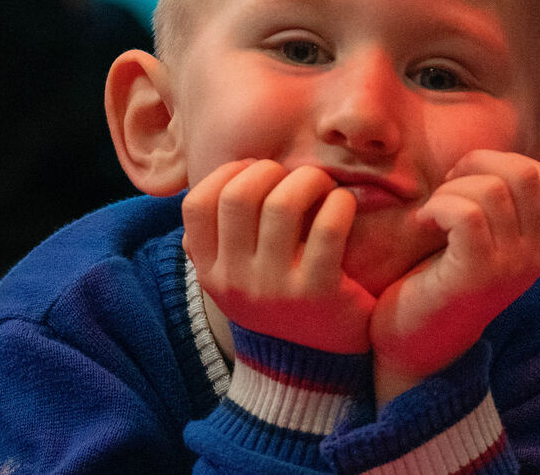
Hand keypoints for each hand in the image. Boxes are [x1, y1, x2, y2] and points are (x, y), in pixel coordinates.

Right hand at [184, 159, 375, 354]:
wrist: (310, 369)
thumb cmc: (275, 306)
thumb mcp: (233, 281)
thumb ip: (218, 240)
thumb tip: (217, 183)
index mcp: (210, 273)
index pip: (196, 205)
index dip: (226, 174)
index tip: (255, 172)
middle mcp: (235, 281)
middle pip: (238, 196)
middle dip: (269, 170)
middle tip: (292, 177)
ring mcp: (275, 288)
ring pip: (282, 204)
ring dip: (308, 180)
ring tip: (322, 185)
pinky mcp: (318, 292)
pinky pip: (327, 228)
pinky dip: (338, 203)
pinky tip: (343, 205)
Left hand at [369, 150, 539, 403]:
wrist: (413, 347)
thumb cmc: (435, 284)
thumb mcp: (477, 240)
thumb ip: (494, 207)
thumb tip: (495, 158)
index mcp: (538, 244)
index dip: (503, 163)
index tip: (465, 181)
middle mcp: (534, 255)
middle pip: (526, 174)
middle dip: (479, 165)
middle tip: (447, 189)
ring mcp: (510, 266)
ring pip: (493, 190)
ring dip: (452, 189)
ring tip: (433, 212)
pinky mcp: (478, 275)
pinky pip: (467, 215)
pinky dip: (439, 207)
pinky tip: (424, 224)